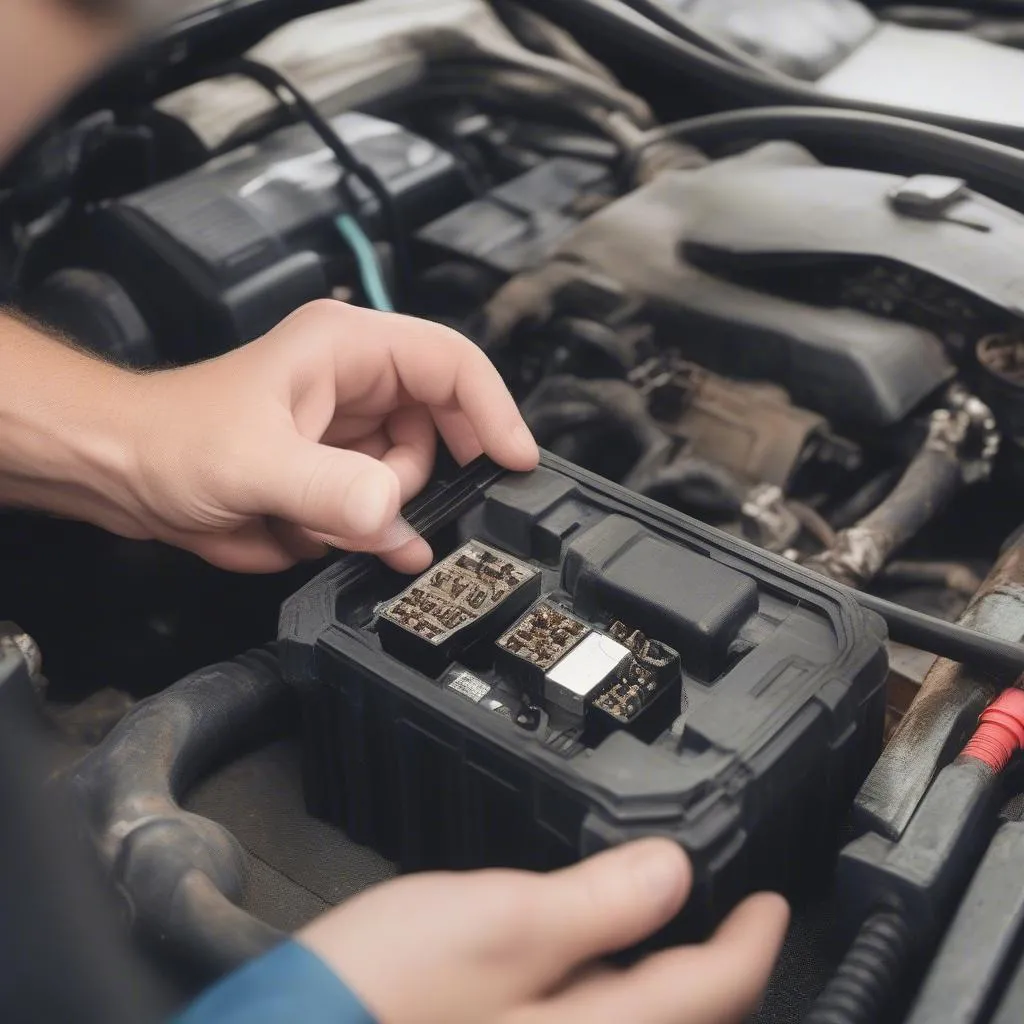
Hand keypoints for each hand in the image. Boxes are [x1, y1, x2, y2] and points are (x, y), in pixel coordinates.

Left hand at [112, 301, 538, 572]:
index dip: (493, 410)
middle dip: (419, 477)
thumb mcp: (254, 464)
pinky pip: (383, 506)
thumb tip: (396, 516)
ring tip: (314, 519)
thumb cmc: (171, 440)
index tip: (516, 463)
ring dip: (379, 512)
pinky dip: (366, 530)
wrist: (121, 474)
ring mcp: (349, 431)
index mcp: (348, 349)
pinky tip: (331, 537)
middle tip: (389, 509)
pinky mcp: (336, 472)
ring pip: (412, 476)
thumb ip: (329, 489)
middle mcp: (358, 383)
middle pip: (443, 426)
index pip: (453, 364)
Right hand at [299, 839, 788, 1023]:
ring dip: (654, 980)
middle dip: (713, 968)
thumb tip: (671, 872)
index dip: (753, 940)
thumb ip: (596, 902)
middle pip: (679, 1018)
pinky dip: (601, 994)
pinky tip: (575, 966)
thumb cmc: (383, 999)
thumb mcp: (499, 922)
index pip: (713, 992)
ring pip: (630, 1023)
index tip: (771, 905)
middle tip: (724, 917)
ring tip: (651, 928)